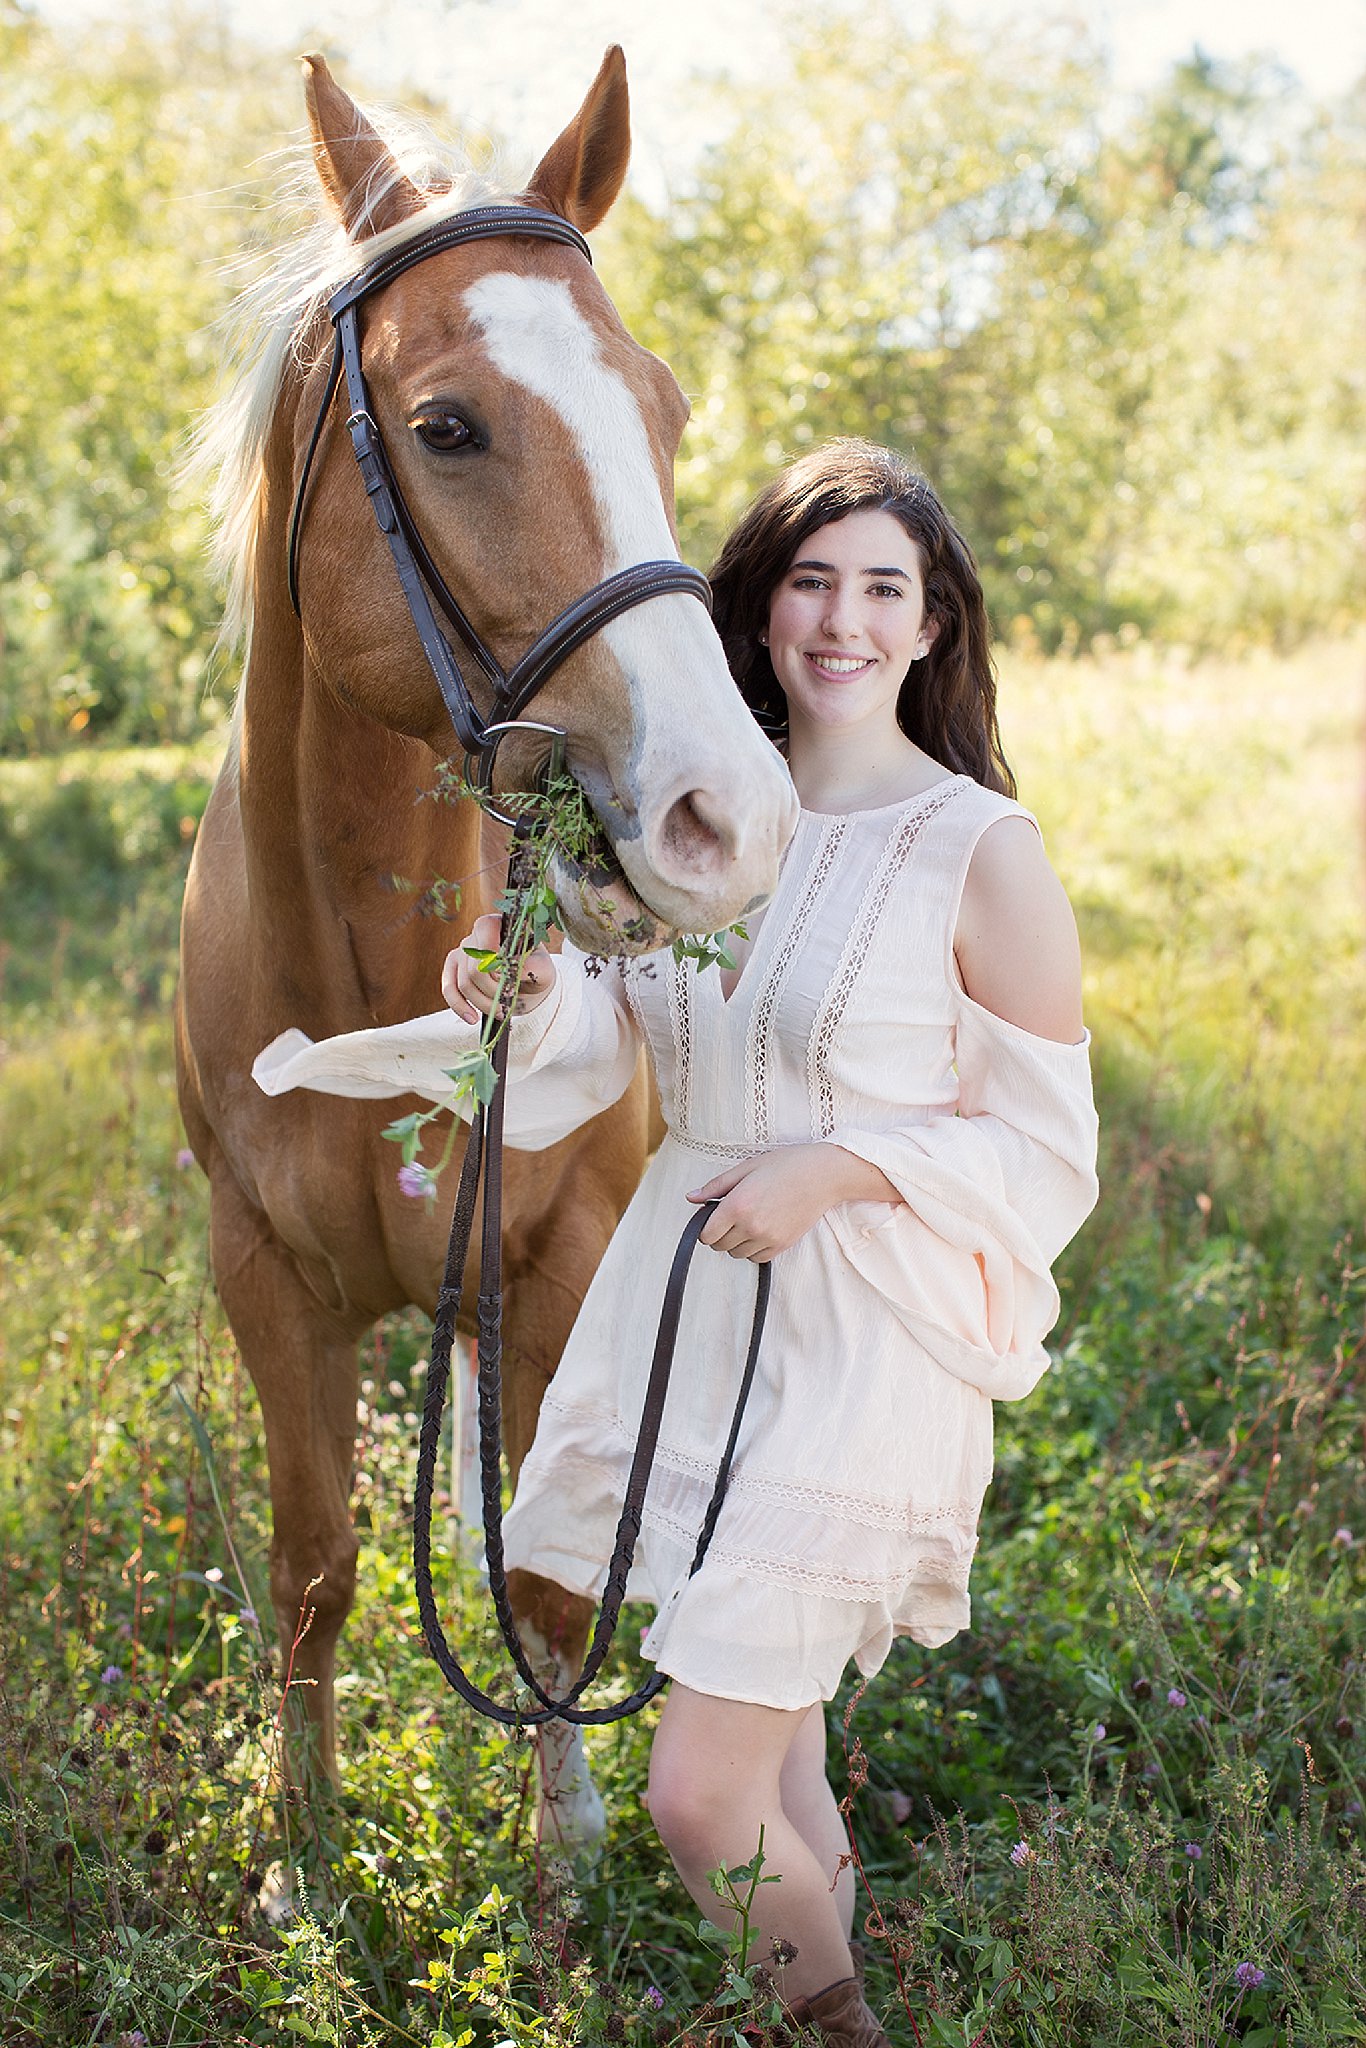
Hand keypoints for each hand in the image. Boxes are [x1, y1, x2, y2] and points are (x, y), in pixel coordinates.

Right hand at [441, 912, 556, 1024]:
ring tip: (500, 1011)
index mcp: (499, 925)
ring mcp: (462, 950)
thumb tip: (512, 968)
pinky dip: (459, 1006)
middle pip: (475, 969)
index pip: (487, 940)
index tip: (512, 982)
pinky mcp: (453, 968)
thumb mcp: (544, 970)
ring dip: (483, 1003)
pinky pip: (449, 989)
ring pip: (463, 983)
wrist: (530, 985)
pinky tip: (472, 1018)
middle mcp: (476, 934)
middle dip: (493, 991)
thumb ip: (533, 967)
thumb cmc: (536, 972)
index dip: (497, 966)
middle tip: (509, 1000)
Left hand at [687, 1144, 886, 1262]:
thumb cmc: (785, 1165)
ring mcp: (767, 1238)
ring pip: (737, 1253)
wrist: (823, 1175)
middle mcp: (750, 1226)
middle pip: (720, 1245)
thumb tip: (692, 1198)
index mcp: (737, 1205)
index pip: (706, 1235)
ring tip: (748, 1221)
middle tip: (731, 1216)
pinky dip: (753, 1249)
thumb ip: (716, 1186)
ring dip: (736, 1242)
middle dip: (719, 1233)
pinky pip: (757, 1258)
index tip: (712, 1217)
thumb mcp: (747, 1167)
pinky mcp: (782, 1245)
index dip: (705, 1227)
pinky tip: (760, 1231)